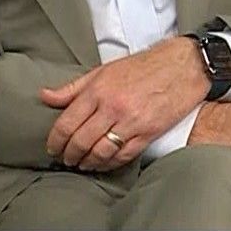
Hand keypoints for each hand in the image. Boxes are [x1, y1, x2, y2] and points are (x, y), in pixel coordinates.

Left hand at [39, 36, 209, 171]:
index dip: (55, 141)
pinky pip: (123, 155)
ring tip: (82, 164)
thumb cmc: (145, 66)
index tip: (52, 147)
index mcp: (98, 90)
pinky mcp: (149, 132)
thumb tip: (46, 96)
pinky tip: (103, 164)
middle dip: (69, 155)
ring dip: (87, 163)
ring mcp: (131, 121)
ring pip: (100, 152)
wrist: (183, 66)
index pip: (66, 123)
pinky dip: (109, 163)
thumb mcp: (105, 70)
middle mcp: (112, 107)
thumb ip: (74, 87)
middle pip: (80, 141)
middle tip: (66, 159)